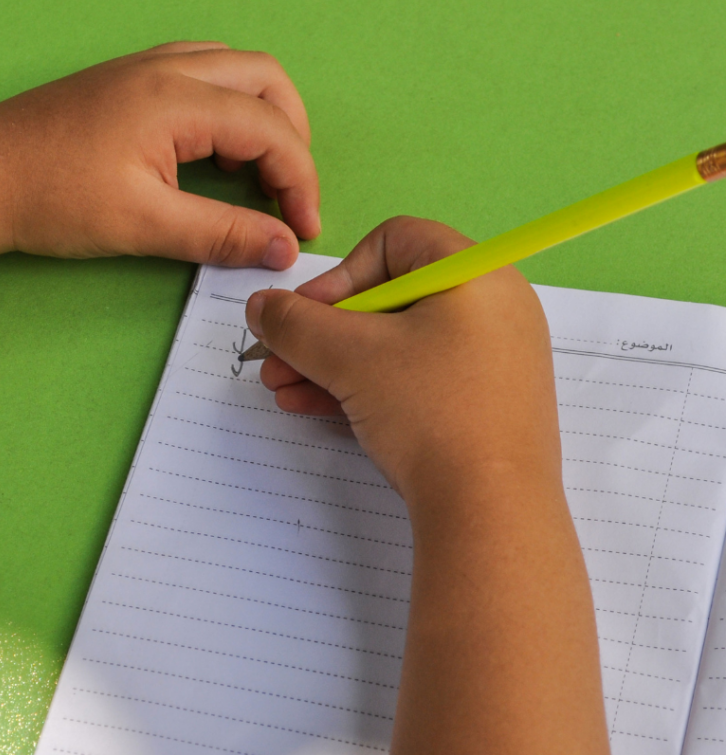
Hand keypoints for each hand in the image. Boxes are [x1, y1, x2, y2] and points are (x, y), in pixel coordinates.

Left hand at [0, 42, 318, 271]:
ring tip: (260, 175)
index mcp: (176, 98)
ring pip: (235, 70)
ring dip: (262, 116)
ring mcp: (144, 67)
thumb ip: (221, 234)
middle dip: (292, 136)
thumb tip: (281, 250)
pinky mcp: (126, 81)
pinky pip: (201, 75)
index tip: (302, 231)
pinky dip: (228, 109)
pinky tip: (215, 153)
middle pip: (266, 79)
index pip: (270, 128)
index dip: (300, 181)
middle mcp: (166, 68)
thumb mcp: (144, 225)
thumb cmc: (49, 198)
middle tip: (289, 194)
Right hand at [245, 216, 560, 502]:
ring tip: (285, 392)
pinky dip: (368, 389)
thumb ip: (295, 323)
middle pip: (388, 299)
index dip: (337, 275)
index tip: (302, 318)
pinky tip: (316, 409)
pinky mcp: (485, 406)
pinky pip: (418, 380)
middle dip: (322, 333)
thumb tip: (261, 307)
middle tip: (277, 362)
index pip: (393, 242)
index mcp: (475, 274)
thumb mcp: (350, 358)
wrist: (491, 512)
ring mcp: (493, 361)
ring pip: (397, 346)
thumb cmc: (430, 413)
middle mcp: (492, 308)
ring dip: (333, 365)